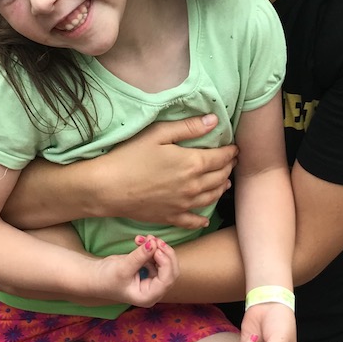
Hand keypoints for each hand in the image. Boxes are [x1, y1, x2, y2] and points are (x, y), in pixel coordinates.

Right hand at [93, 235, 179, 306]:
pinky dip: (151, 247)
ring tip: (145, 237)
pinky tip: (140, 240)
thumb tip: (154, 243)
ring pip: (165, 261)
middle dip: (165, 254)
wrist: (96, 276)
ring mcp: (153, 280)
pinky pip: (157, 257)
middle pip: (171, 271)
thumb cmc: (106, 278)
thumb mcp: (123, 267)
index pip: (166, 280)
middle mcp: (154, 290)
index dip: (166, 263)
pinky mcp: (149, 270)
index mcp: (148, 296)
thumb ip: (140, 256)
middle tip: (155, 240)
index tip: (157, 249)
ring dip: (157, 247)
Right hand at [96, 115, 236, 228]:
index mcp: (193, 163)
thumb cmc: (130, 156)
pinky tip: (204, 218)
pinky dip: (202, 219)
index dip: (230, 152)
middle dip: (228, 168)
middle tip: (230, 162)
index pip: (221, 157)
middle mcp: (193, 186)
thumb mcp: (159, 134)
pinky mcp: (171, 217)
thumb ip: (189, 127)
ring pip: (211, 198)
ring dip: (221, 188)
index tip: (234, 148)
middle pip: (219, 177)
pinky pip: (193, 221)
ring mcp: (183, 205)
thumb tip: (214, 121)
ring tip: (224, 182)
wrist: (108, 187)